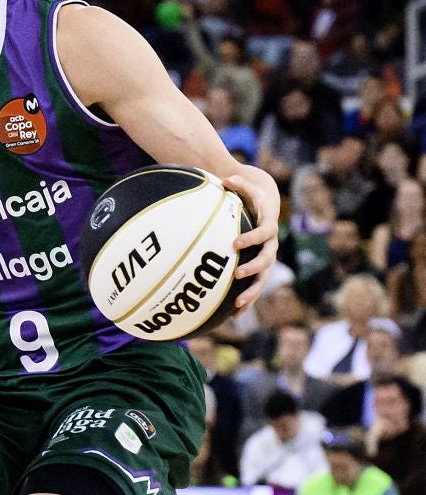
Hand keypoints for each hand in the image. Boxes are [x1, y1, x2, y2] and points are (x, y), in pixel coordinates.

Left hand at [225, 166, 280, 311]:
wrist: (267, 205)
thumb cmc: (252, 197)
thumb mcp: (247, 188)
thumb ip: (238, 184)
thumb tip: (224, 178)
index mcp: (267, 227)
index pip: (262, 234)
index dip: (251, 238)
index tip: (234, 243)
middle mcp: (270, 245)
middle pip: (266, 260)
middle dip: (252, 268)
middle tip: (236, 274)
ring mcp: (266, 260)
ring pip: (263, 280)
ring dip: (252, 293)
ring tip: (238, 304)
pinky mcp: (260, 270)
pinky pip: (254, 289)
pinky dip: (246, 302)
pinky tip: (233, 317)